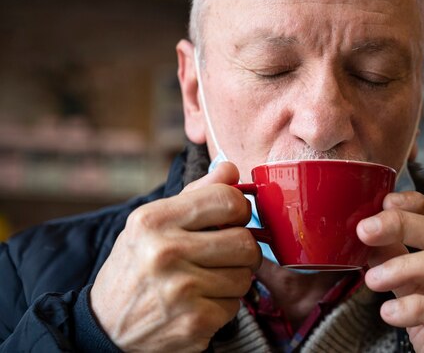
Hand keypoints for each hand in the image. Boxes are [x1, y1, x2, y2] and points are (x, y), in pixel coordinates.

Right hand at [91, 162, 261, 351]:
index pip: (227, 200)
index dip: (239, 209)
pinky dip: (224, 305)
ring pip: (245, 275)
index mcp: (154, 220)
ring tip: (207, 279)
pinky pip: (235, 305)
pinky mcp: (194, 321)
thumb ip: (196, 193)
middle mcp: (165, 252)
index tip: (232, 218)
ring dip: (234, 278)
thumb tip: (230, 169)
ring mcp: (180, 290)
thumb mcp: (153, 222)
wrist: (106, 326)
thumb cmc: (136, 266)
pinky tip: (200, 302)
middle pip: (244, 241)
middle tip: (227, 254)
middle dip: (243, 248)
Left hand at [357, 192, 423, 352]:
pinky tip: (390, 312)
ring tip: (373, 279)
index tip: (384, 203)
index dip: (417, 204)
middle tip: (365, 231)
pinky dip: (416, 308)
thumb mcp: (414, 290)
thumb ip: (396, 260)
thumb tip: (368, 233)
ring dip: (406, 265)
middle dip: (403, 226)